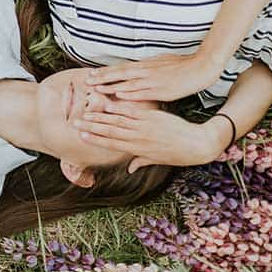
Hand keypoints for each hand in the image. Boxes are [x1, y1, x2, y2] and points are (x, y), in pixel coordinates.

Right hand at [73, 95, 224, 169]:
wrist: (196, 144)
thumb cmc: (177, 154)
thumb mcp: (157, 159)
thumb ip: (140, 161)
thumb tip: (129, 168)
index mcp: (137, 149)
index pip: (111, 143)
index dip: (94, 139)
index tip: (80, 136)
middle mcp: (137, 138)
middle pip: (109, 132)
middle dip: (91, 127)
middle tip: (75, 123)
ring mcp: (144, 126)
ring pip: (117, 120)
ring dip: (100, 116)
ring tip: (86, 111)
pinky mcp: (152, 117)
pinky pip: (132, 111)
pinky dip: (119, 107)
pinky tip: (107, 103)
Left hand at [85, 52, 222, 101]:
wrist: (201, 67)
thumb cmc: (182, 65)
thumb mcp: (162, 62)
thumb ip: (148, 67)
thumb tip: (138, 68)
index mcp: (146, 65)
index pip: (121, 67)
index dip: (106, 71)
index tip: (92, 73)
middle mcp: (146, 71)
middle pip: (120, 73)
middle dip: (103, 77)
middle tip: (87, 80)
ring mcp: (152, 80)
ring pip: (127, 82)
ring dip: (111, 85)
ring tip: (96, 89)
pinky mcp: (161, 90)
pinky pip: (142, 92)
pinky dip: (129, 93)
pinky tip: (118, 96)